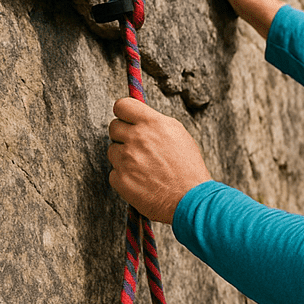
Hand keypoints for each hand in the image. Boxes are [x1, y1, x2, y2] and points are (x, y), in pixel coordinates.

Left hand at [107, 97, 212, 222]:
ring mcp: (126, 159)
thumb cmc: (189, 168)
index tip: (127, 120)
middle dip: (123, 136)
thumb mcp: (178, 135)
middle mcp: (137, 138)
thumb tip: (139, 118)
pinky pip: (114, 172)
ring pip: (112, 151)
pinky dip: (124, 177)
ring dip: (123, 157)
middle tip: (138, 148)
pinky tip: (141, 181)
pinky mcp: (120, 179)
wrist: (190, 198)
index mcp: (153, 124)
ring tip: (143, 168)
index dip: (124, 113)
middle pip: (113, 127)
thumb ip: (155, 124)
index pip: (122, 105)